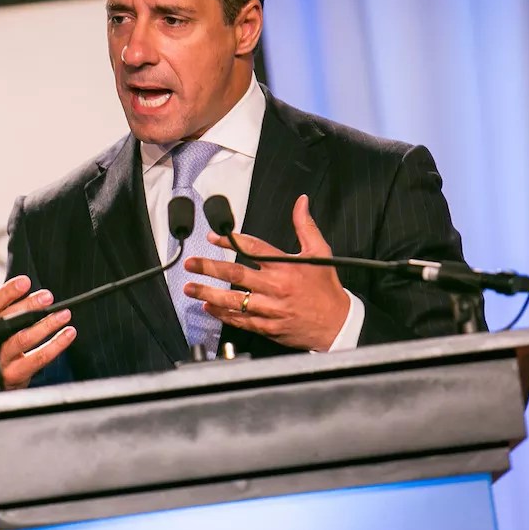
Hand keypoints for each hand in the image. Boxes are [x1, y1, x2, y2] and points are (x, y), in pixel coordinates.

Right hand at [0, 255, 75, 389]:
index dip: (7, 292)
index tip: (25, 281)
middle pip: (7, 322)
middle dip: (28, 308)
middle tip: (48, 296)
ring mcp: (0, 360)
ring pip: (22, 341)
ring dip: (45, 326)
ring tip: (64, 314)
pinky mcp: (15, 375)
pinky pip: (37, 360)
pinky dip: (55, 347)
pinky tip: (67, 334)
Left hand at [182, 194, 349, 351]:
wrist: (338, 324)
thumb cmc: (326, 288)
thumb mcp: (320, 252)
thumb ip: (305, 226)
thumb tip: (301, 202)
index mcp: (285, 266)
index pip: (252, 248)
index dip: (230, 241)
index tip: (213, 237)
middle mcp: (275, 287)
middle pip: (235, 274)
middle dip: (209, 267)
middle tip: (190, 263)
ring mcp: (270, 309)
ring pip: (233, 300)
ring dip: (208, 293)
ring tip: (190, 287)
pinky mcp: (268, 327)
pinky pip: (241, 320)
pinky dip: (223, 314)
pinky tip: (208, 308)